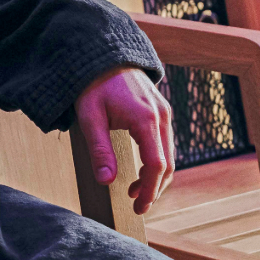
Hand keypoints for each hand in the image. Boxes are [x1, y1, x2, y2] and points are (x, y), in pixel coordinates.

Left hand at [73, 65, 174, 215]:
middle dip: (155, 188)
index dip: (150, 191)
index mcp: (145, 119)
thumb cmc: (93, 83)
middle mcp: (161, 115)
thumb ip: (99, 150)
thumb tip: (107, 182)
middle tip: (137, 205)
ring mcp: (164, 110)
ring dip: (155, 175)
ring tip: (134, 190)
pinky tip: (140, 168)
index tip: (138, 208)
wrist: (102, 51)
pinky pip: (164, 141)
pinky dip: (157, 159)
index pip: (156, 166)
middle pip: (168, 164)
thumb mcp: (89, 116)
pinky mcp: (160, 108)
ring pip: (169, 154)